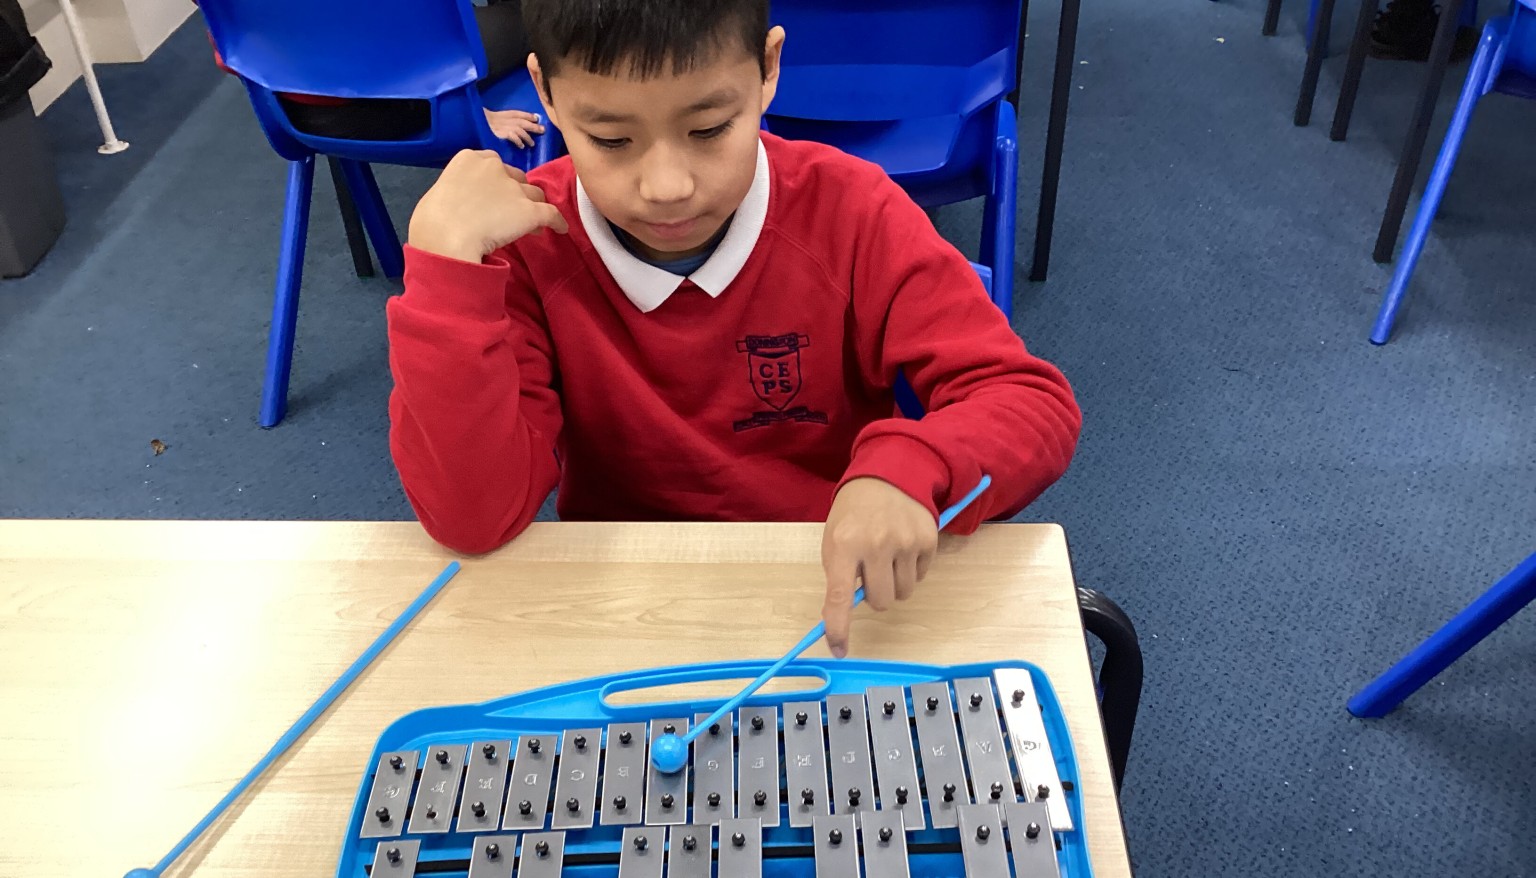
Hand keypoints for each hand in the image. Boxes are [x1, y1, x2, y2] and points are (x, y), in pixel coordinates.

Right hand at [407, 149, 568, 262]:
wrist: (445, 238)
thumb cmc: (432, 222)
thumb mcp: (441, 195)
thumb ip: (460, 192)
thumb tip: (467, 206)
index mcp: (469, 158)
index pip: (493, 165)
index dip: (497, 183)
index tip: (496, 197)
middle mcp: (495, 167)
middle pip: (516, 178)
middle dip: (515, 194)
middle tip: (510, 214)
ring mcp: (514, 188)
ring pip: (534, 195)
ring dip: (532, 207)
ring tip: (530, 226)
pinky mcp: (530, 211)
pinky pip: (551, 214)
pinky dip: (557, 222)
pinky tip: (560, 229)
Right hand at [484, 109, 545, 147]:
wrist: (473, 124)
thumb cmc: (482, 123)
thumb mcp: (492, 119)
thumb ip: (501, 121)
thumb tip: (513, 127)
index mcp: (503, 114)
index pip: (518, 113)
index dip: (527, 115)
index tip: (536, 118)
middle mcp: (505, 119)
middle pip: (522, 121)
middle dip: (533, 126)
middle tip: (543, 130)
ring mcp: (503, 126)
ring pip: (520, 130)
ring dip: (527, 137)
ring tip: (532, 144)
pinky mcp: (500, 133)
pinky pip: (512, 136)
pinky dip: (518, 141)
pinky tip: (521, 146)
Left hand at [821, 478, 937, 657]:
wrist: (888, 475)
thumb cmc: (854, 513)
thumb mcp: (835, 539)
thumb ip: (839, 575)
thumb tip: (840, 618)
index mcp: (844, 544)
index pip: (840, 596)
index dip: (838, 627)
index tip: (839, 648)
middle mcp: (876, 544)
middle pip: (880, 601)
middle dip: (874, 595)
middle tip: (870, 572)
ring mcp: (905, 542)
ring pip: (903, 593)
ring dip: (894, 584)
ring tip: (888, 557)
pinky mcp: (928, 540)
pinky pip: (920, 576)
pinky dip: (910, 569)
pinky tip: (903, 547)